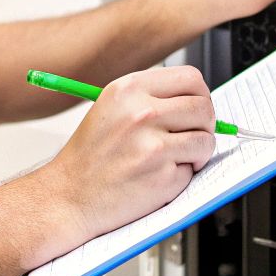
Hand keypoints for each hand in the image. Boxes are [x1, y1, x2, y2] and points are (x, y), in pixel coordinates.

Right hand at [35, 65, 216, 246]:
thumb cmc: (91, 156)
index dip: (201, 95)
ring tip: (175, 159)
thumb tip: (197, 99)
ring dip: (198, 152)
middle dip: (205, 125)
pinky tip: (158, 177)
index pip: (190, 78)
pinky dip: (183, 175)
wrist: (69, 196)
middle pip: (203, 107)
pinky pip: (193, 170)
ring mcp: (153, 145)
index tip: (196, 109)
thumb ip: (152, 98)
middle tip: (193, 136)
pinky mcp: (162, 176)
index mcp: (129, 89)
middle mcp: (141, 112)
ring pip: (205, 139)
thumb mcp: (113, 108)